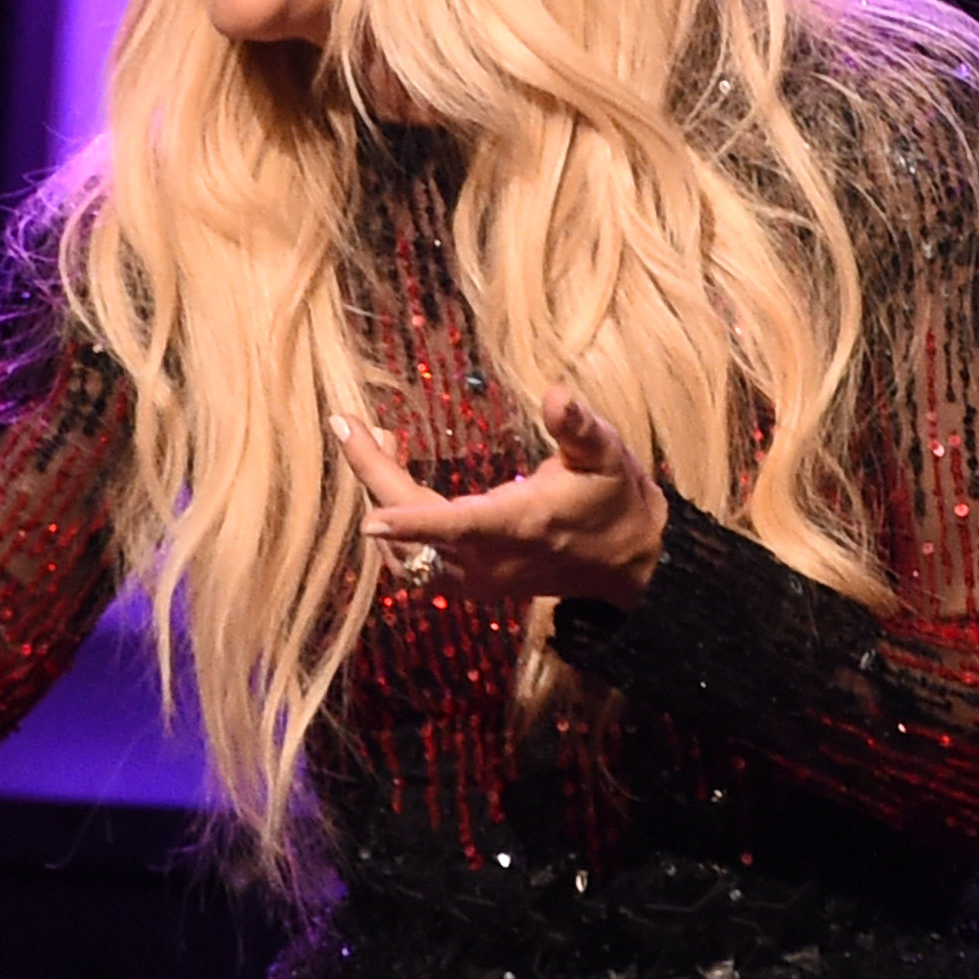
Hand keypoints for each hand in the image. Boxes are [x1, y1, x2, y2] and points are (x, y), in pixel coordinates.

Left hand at [334, 387, 667, 608]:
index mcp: (520, 526)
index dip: (411, 524)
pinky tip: (396, 482)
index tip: (369, 518)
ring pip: (403, 551)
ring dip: (380, 497)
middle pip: (411, 529)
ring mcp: (475, 579)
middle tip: (352, 423)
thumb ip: (578, 426)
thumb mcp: (606, 453)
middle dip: (373, 476)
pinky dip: (393, 524)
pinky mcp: (468, 584)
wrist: (626, 562)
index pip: (457, 527)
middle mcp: (490, 561)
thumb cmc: (613, 497)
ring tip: (379, 441)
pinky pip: (412, 562)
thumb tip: (557, 394)